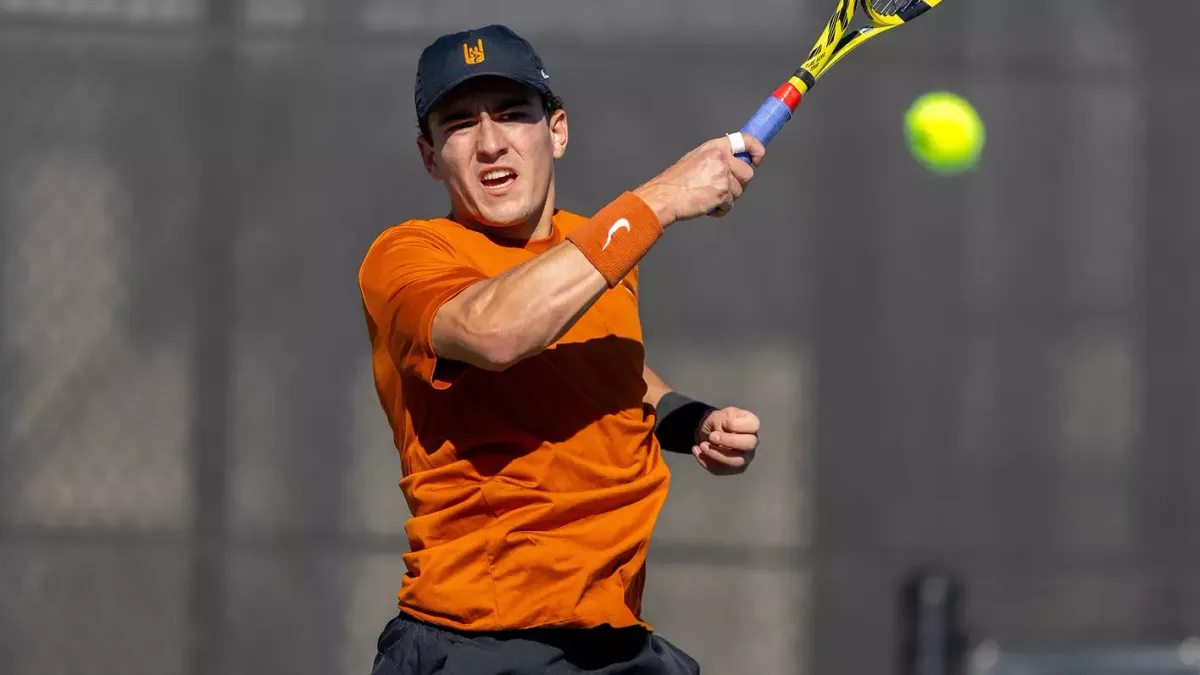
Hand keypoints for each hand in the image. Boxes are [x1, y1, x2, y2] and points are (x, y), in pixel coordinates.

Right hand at [632, 133, 765, 225]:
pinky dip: (721, 209)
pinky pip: (730, 204)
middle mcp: (721, 159)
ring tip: (708, 197)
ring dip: (727, 198)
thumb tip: (732, 163)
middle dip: (738, 183)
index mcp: (714, 147)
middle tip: (722, 188)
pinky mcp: (722, 193)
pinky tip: (707, 206)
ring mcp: (723, 176)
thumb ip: (715, 158)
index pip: (745, 140)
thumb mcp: (695, 159)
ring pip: (739, 191)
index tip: (757, 158)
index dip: (756, 149)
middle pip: (747, 173)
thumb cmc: (675, 181)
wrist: (664, 196)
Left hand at [692, 406, 759, 474]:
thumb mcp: (719, 415)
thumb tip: (722, 432)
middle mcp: (752, 442)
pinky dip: (707, 462)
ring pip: (736, 461)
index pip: (753, 425)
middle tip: (712, 436)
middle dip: (728, 441)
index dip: (737, 425)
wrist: (709, 432)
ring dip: (716, 454)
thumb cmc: (719, 422)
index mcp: (751, 424)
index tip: (724, 423)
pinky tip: (698, 452)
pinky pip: (722, 469)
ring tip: (702, 446)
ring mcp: (745, 457)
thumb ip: (722, 421)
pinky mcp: (733, 468)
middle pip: (749, 444)